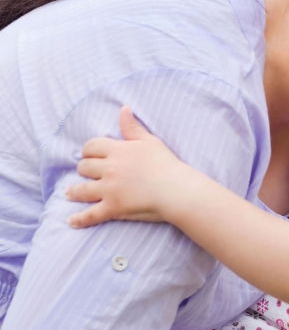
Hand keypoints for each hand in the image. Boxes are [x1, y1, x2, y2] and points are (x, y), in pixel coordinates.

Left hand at [66, 106, 205, 227]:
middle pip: (84, 167)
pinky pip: (90, 215)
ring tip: (70, 193)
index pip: (92, 146)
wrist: (176, 189)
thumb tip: (124, 108)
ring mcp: (109, 189)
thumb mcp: (150, 141)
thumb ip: (133, 127)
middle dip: (84, 169)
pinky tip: (71, 221)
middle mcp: (109, 169)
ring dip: (74, 191)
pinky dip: (79, 219)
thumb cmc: (166, 164)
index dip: (89, 151)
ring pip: (81, 189)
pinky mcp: (112, 207)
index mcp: (118, 151)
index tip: (90, 155)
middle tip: (86, 173)